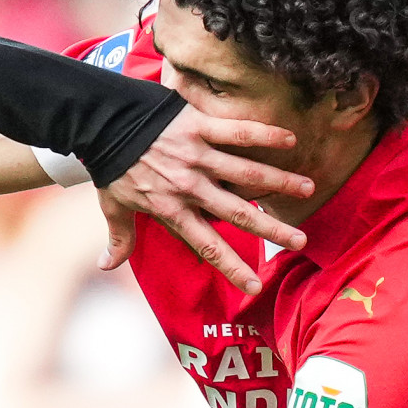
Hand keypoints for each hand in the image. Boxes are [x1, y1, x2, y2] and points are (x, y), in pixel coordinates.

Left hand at [100, 106, 312, 292]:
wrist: (99, 122)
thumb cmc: (108, 165)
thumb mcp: (112, 207)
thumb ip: (120, 238)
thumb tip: (107, 266)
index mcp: (172, 209)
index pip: (209, 246)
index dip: (233, 268)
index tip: (256, 286)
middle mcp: (190, 186)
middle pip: (239, 213)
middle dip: (272, 229)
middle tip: (300, 241)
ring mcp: (197, 155)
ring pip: (247, 172)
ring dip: (280, 181)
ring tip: (308, 188)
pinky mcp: (199, 125)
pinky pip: (238, 131)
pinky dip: (265, 134)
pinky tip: (290, 138)